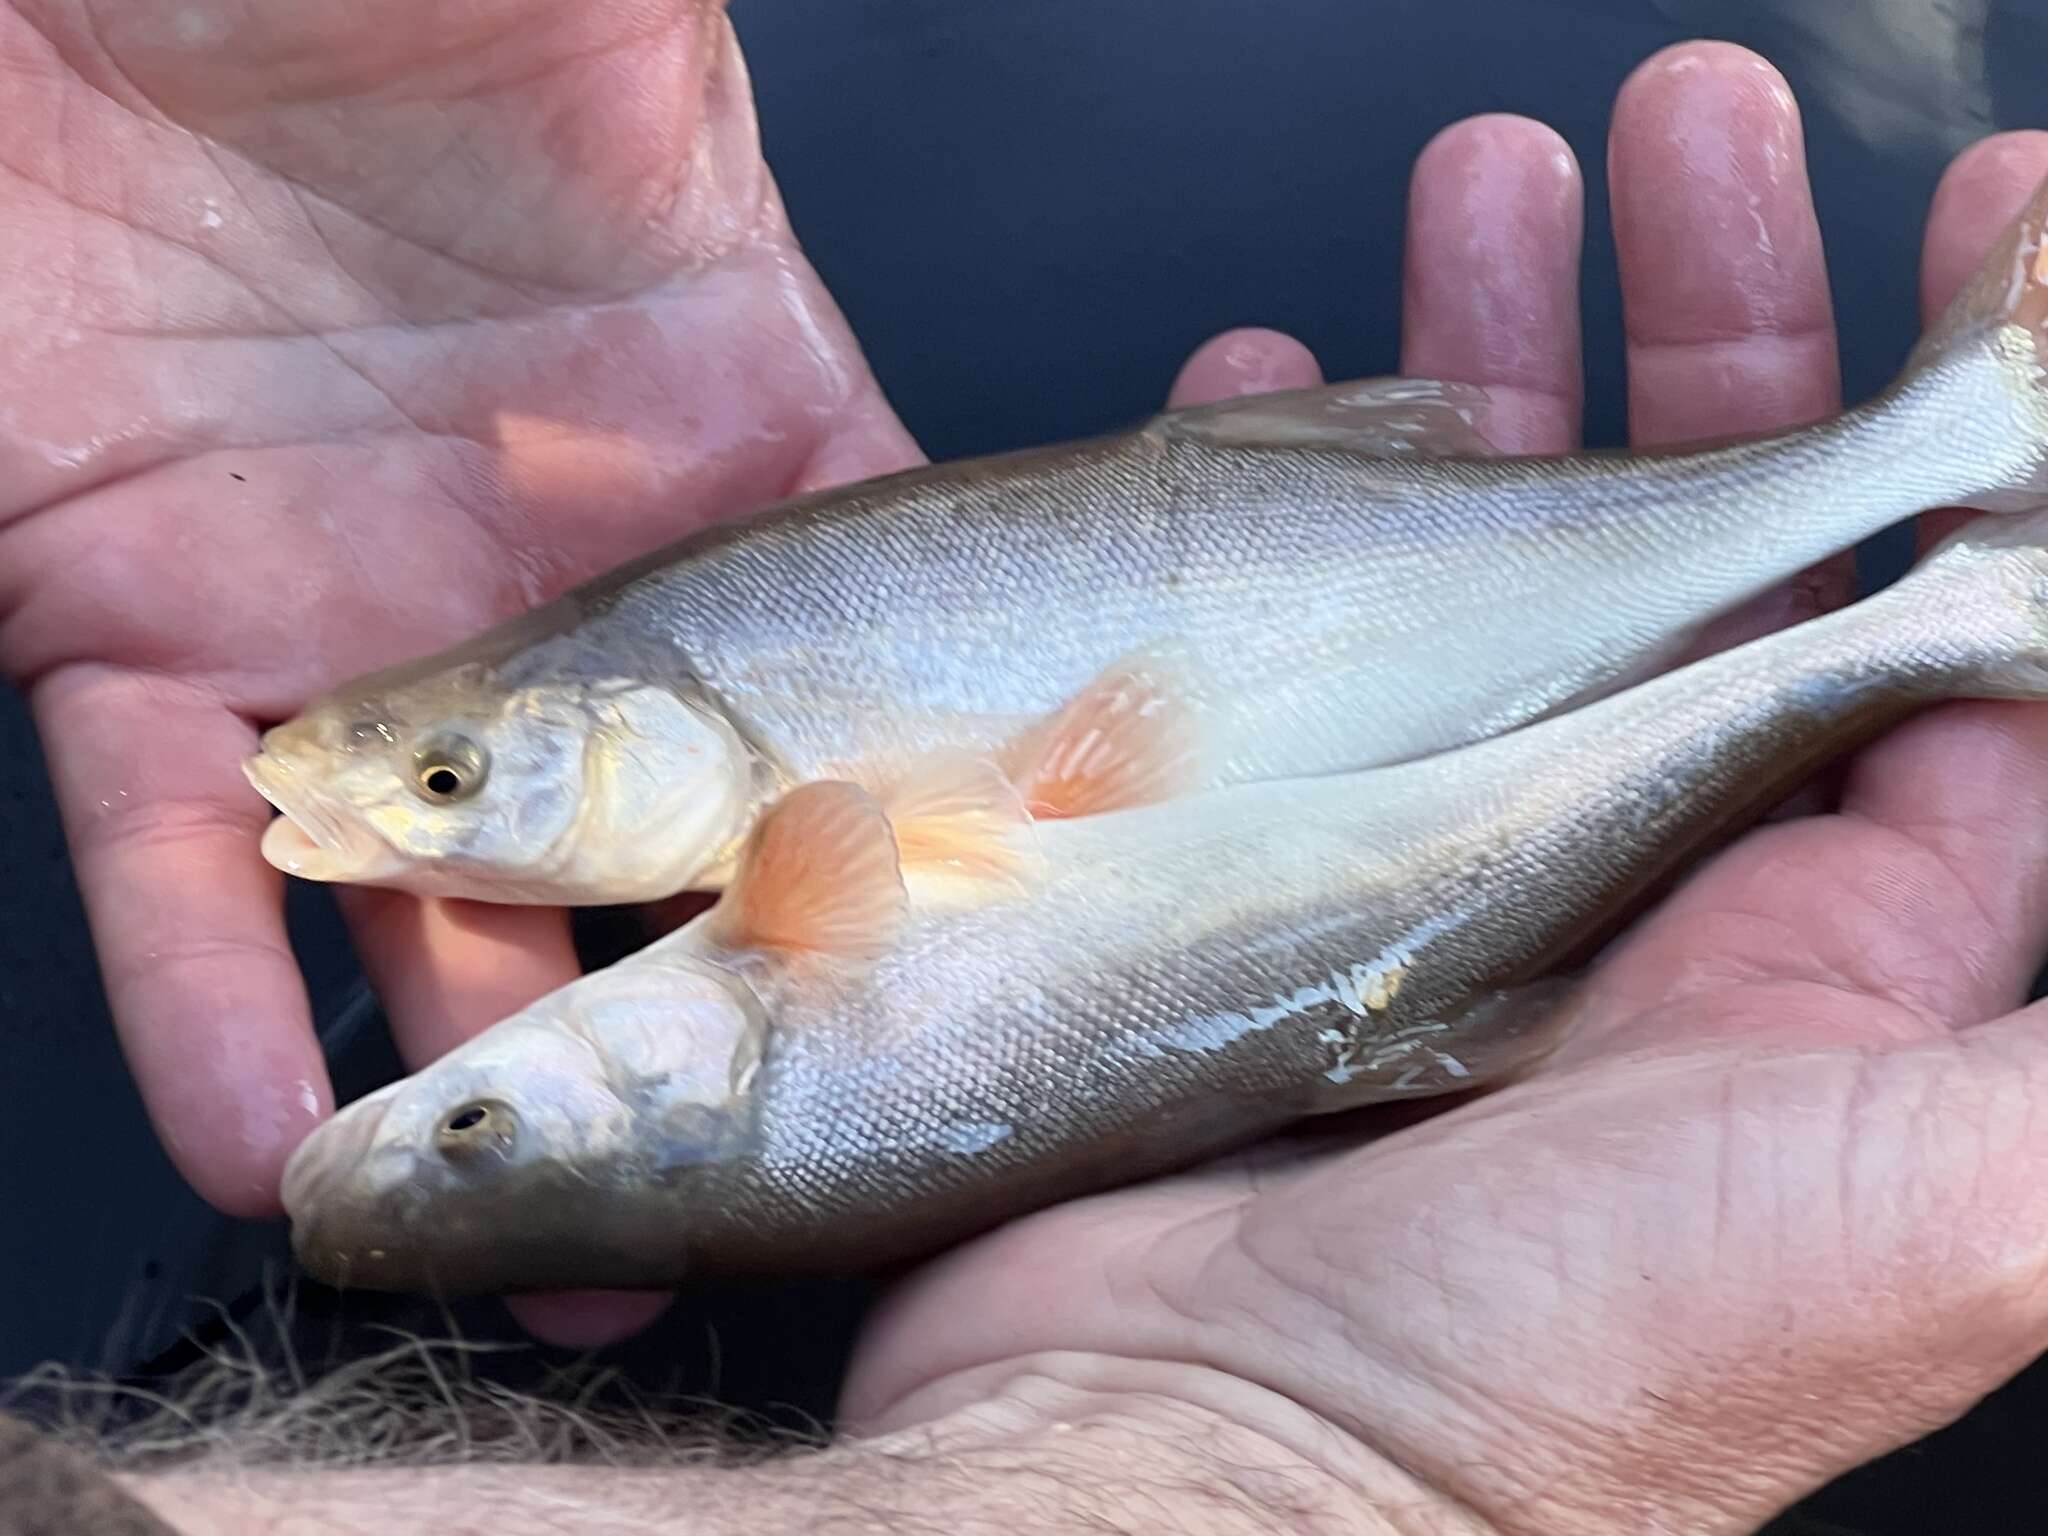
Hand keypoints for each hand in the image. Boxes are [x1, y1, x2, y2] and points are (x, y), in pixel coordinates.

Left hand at [0, 5, 919, 1244]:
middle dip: (735, 1002)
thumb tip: (1022, 134)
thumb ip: (780, 150)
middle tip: (803, 1161)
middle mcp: (539, 543)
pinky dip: (201, 997)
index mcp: (706, 394)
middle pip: (663, 824)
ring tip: (559, 1261)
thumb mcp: (620, 22)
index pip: (865, 628)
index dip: (935, 790)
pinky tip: (258, 1132)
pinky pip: (165, 860)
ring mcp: (337, 605)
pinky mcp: (116, 625)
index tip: (986, 944)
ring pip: (425, 894)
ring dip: (482, 1072)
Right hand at [838, 46, 2047, 1532]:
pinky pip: (1277, 622)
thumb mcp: (1949, 1201)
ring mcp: (1424, 849)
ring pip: (1493, 546)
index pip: (1943, 611)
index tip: (1981, 206)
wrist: (1190, 1475)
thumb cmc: (1559, 1364)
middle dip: (1715, 316)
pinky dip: (1281, 493)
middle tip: (1684, 138)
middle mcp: (1637, 873)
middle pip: (1704, 534)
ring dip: (1501, 359)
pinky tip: (1266, 390)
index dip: (1978, 402)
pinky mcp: (1248, 855)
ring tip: (1481, 195)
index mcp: (1831, 932)